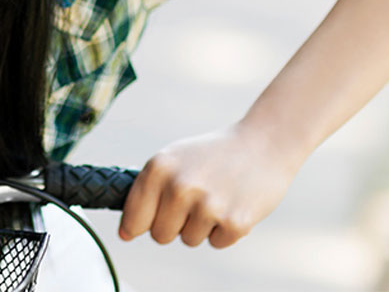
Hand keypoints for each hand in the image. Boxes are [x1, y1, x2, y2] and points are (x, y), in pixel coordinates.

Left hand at [118, 122, 303, 247]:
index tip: (134, 230)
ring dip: (201, 225)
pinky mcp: (234, 222)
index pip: (133, 219)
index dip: (135, 227)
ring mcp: (208, 205)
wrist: (263, 143)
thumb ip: (147, 190)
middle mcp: (180, 186)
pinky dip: (224, 230)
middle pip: (160, 235)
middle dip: (174, 224)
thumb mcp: (173, 159)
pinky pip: (216, 243)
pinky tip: (233, 204)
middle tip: (194, 199)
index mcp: (159, 168)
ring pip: (189, 240)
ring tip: (216, 196)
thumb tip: (125, 232)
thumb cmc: (211, 155)